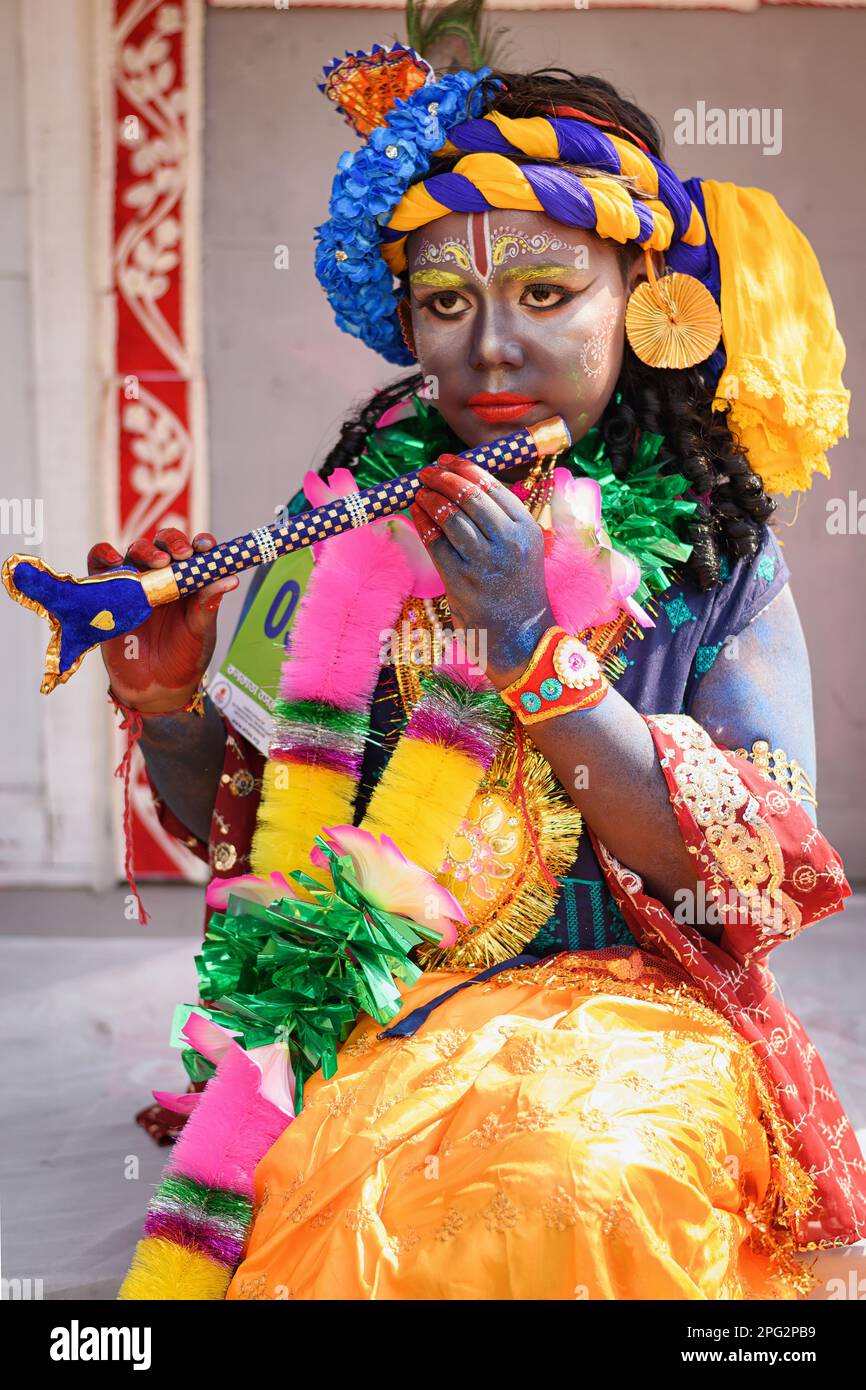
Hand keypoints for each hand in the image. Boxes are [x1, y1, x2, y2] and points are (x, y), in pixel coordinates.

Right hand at [87, 528, 238, 712]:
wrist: (156, 690)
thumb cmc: (184, 659)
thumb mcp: (200, 632)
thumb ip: (208, 604)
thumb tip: (229, 579)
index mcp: (189, 581)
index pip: (195, 551)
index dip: (200, 543)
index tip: (206, 547)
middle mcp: (162, 577)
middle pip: (163, 544)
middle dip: (172, 542)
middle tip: (181, 554)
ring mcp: (134, 583)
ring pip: (135, 550)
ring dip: (146, 549)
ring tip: (158, 563)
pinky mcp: (107, 592)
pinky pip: (99, 565)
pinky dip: (104, 554)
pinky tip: (116, 561)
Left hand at [409, 455, 553, 687]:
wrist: (520, 636)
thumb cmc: (517, 588)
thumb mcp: (524, 548)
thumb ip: (502, 518)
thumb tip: (465, 482)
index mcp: (527, 529)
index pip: (492, 487)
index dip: (465, 468)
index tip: (447, 459)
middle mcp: (508, 542)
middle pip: (468, 496)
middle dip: (443, 478)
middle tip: (427, 472)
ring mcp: (483, 561)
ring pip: (450, 516)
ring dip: (429, 497)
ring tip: (419, 490)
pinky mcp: (460, 579)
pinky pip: (435, 541)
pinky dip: (422, 522)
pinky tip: (417, 512)